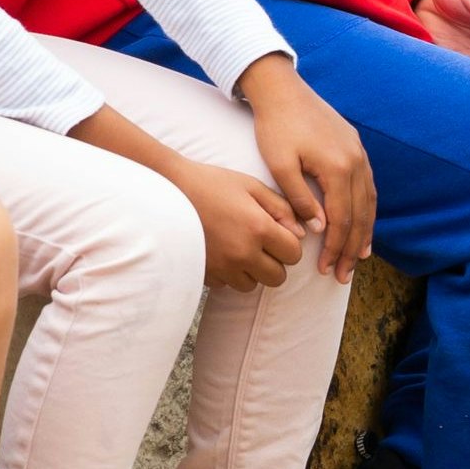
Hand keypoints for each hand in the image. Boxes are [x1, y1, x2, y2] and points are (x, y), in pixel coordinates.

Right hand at [170, 155, 308, 291]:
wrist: (169, 191)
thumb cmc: (211, 183)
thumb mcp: (251, 186)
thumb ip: (281, 208)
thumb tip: (301, 233)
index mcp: (258, 228)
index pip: (293, 255)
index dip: (290, 245)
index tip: (279, 234)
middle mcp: (242, 252)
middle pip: (277, 277)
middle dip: (275, 262)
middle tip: (262, 244)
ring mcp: (222, 266)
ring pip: (252, 285)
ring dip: (252, 271)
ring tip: (240, 247)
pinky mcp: (205, 273)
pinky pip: (227, 284)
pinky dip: (228, 273)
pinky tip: (221, 251)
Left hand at [239, 54, 377, 280]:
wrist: (282, 89)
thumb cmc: (275, 127)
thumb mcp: (280, 165)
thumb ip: (299, 199)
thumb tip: (318, 228)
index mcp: (337, 167)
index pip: (341, 219)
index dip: (334, 248)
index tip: (326, 270)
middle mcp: (355, 161)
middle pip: (360, 215)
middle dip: (352, 248)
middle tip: (344, 275)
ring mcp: (358, 152)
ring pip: (369, 201)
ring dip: (365, 231)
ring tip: (360, 256)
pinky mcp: (355, 146)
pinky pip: (368, 185)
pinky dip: (367, 208)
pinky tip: (362, 221)